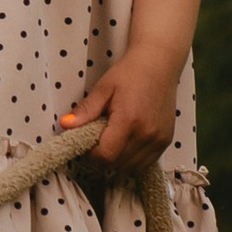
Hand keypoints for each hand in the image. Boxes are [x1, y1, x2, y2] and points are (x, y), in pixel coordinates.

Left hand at [60, 50, 181, 176]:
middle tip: (96, 142)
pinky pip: (147, 163)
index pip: (106, 155)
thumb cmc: (130, 73)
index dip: (92, 155)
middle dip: (103, 158)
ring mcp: (159, 139)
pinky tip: (126, 143)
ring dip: (118, 161)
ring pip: (132, 168)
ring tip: (111, 141)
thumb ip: (86, 111)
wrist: (159, 63)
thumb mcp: (103, 89)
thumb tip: (65, 125)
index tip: (86, 145)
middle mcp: (147, 134)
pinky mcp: (166, 140)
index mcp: (129, 120)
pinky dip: (133, 160)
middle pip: (118, 164)